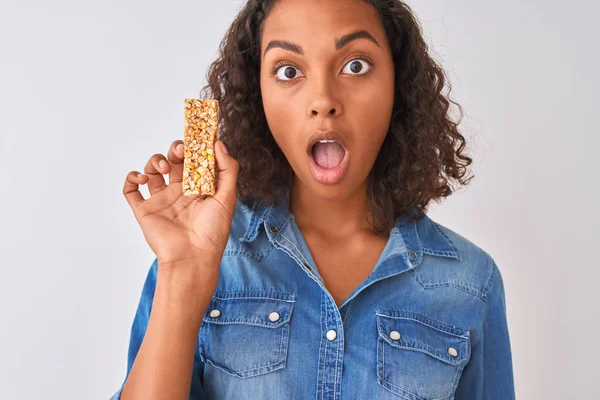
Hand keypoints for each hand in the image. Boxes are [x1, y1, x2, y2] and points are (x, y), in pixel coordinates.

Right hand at [122, 139, 238, 272]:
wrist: (193, 257)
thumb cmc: (213, 231)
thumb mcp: (227, 197)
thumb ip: (227, 169)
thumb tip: (218, 143)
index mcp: (198, 187)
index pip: (193, 159)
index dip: (193, 146)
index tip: (195, 135)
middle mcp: (179, 191)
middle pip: (172, 160)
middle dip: (174, 150)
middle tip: (180, 150)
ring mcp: (161, 200)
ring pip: (152, 170)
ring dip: (155, 161)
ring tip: (164, 169)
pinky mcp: (145, 210)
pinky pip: (130, 190)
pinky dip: (132, 178)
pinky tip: (142, 179)